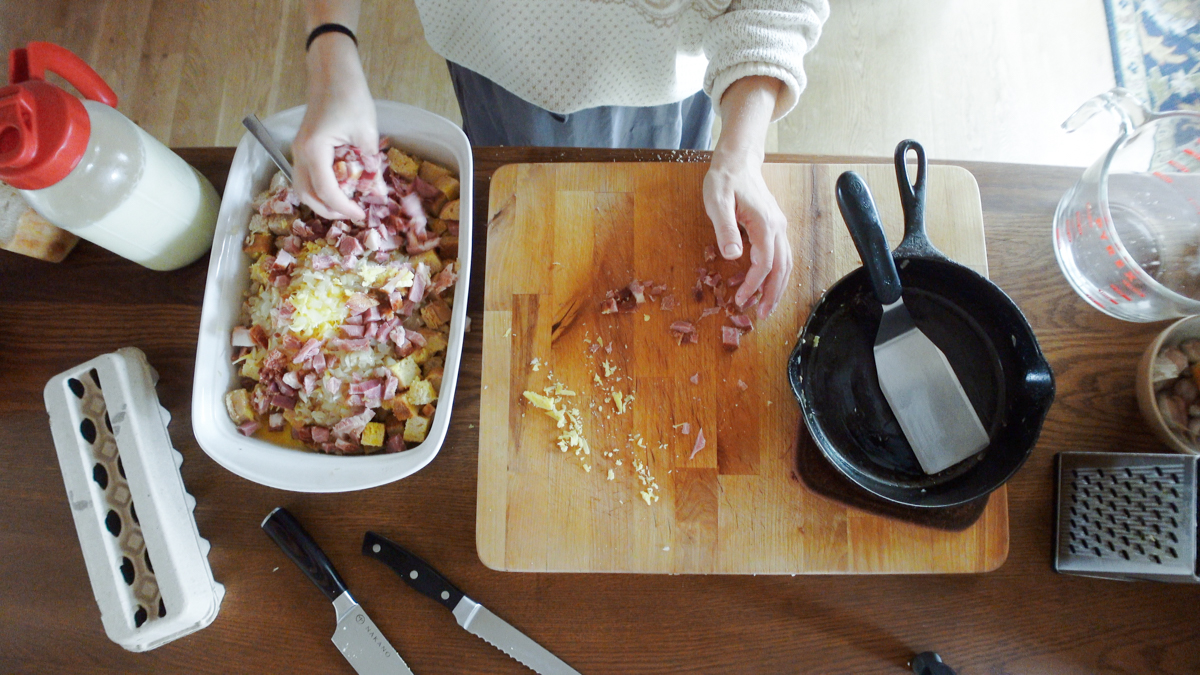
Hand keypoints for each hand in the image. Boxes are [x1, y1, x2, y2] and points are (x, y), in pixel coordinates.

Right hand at [292, 33, 376, 220]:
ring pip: (302, 186)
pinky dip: (319, 188)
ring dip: (321, 201)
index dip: (343, 207)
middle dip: (327, 210)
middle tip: (351, 214)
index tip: (360, 214)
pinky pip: (306, 175)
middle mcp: (300, 152)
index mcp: (314, 149)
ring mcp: (298, 150)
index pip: (325, 190)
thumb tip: (376, 192)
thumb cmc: (350, 96)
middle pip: (305, 194)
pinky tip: (340, 188)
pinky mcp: (303, 147)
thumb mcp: (367, 133)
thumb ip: (370, 165)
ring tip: (345, 205)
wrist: (333, 72)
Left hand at [703, 76, 790, 317]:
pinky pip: (781, 255)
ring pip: (786, 263)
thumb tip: (733, 255)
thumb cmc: (725, 180)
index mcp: (765, 225)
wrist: (738, 161)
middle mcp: (778, 228)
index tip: (740, 300)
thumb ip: (725, 228)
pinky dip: (776, 273)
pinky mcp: (775, 226)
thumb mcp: (718, 201)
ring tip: (766, 305)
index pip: (764, 263)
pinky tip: (765, 283)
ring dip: (778, 286)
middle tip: (763, 315)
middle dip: (774, 293)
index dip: (753, 285)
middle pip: (782, 267)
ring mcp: (779, 227)